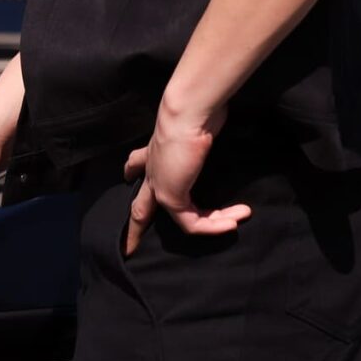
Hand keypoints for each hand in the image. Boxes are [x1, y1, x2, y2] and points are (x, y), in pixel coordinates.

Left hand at [120, 101, 243, 252]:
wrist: (186, 114)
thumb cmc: (194, 113)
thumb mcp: (194, 124)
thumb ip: (197, 132)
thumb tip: (211, 122)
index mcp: (154, 153)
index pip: (136, 165)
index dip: (131, 171)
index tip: (126, 175)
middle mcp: (154, 172)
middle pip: (140, 206)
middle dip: (135, 227)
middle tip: (129, 247)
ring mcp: (160, 186)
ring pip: (175, 218)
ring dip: (211, 222)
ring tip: (234, 223)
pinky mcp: (171, 197)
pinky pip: (191, 222)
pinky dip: (213, 225)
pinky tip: (233, 222)